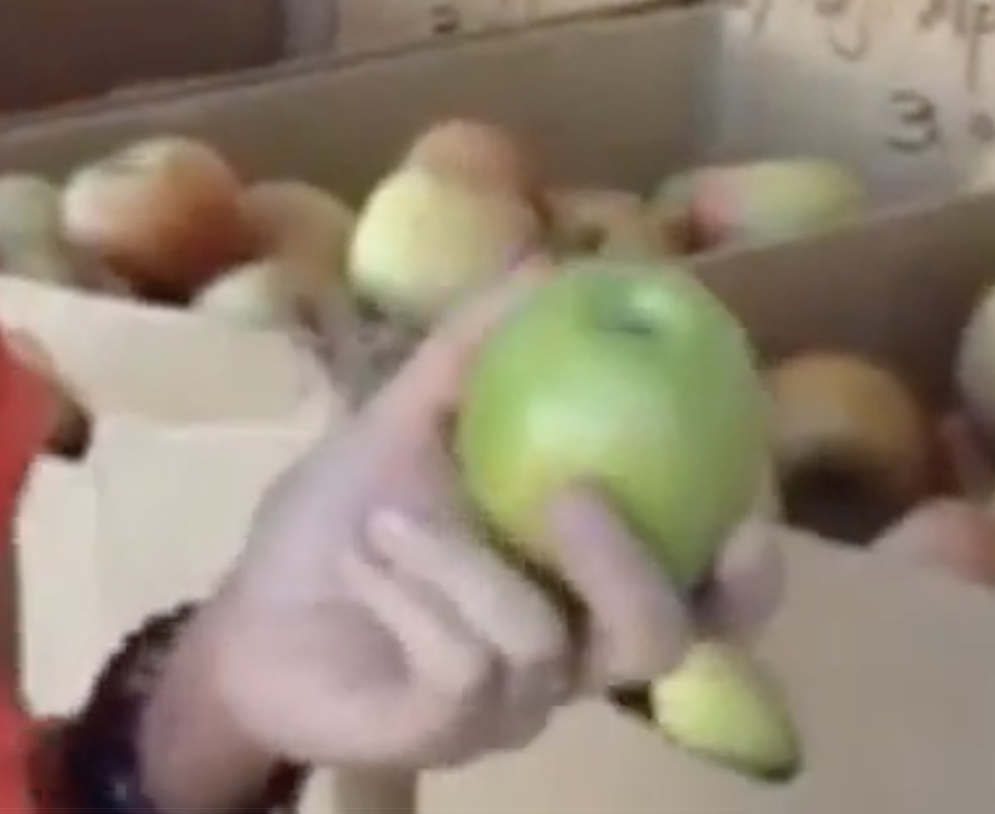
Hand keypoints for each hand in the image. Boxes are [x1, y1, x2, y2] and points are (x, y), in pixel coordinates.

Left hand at [193, 264, 784, 773]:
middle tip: (573, 494)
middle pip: (663, 640)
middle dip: (632, 569)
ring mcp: (514, 703)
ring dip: (458, 562)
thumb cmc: (338, 522)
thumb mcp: (402, 421)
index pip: (708, 595)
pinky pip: (463, 666)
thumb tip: (549, 259)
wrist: (245, 617)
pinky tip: (363, 560)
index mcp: (584, 579)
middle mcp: (572, 650)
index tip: (745, 504)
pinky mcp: (449, 734)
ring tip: (387, 516)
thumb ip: (473, 351)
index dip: (750, 568)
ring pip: (543, 642)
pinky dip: (408, 594)